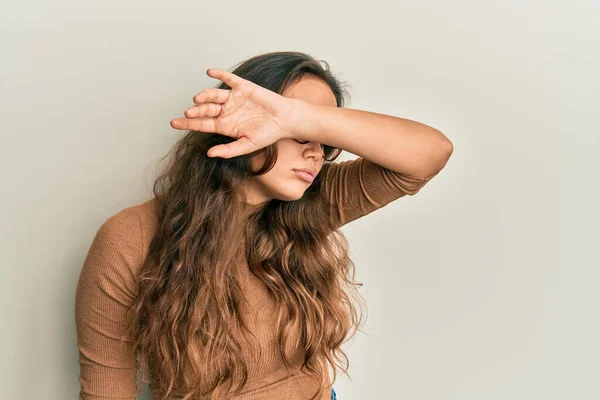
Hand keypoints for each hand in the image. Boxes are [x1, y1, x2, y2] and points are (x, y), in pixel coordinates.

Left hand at [170, 68, 296, 157]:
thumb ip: (228, 150)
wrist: (284, 120)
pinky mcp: (243, 87)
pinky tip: (210, 72)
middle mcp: (226, 111)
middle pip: (205, 110)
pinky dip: (219, 75)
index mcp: (224, 125)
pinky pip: (228, 79)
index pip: (201, 124)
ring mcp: (233, 98)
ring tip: (198, 99)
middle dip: (196, 111)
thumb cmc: (267, 134)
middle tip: (189, 112)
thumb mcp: (247, 145)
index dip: (187, 123)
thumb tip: (210, 154)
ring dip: (205, 96)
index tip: (174, 123)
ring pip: (214, 95)